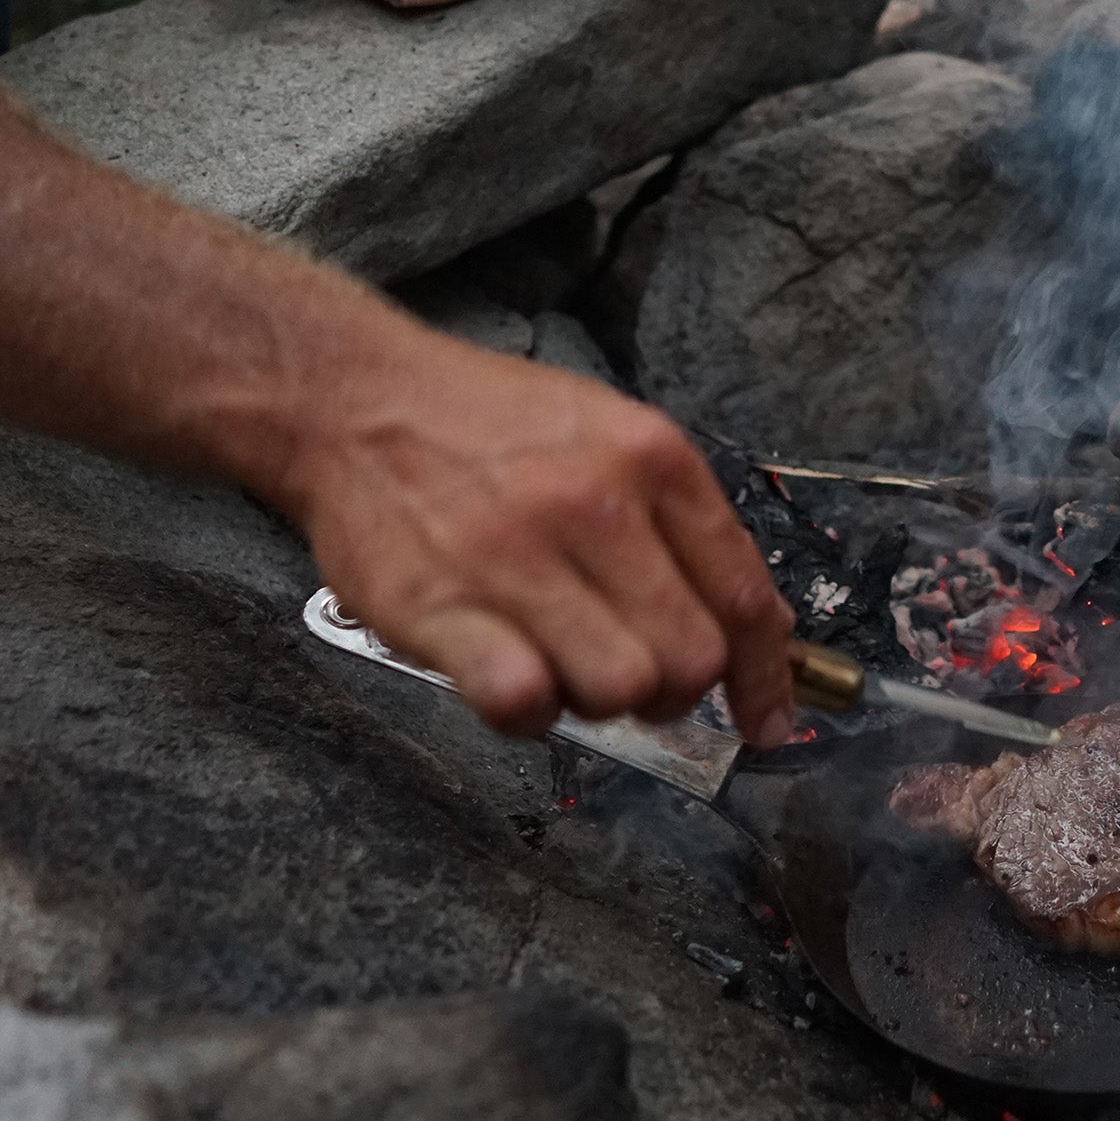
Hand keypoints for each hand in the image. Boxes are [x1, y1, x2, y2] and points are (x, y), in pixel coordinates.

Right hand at [281, 321, 795, 747]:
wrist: (353, 399)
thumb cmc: (484, 426)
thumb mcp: (607, 435)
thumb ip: (683, 525)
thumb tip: (759, 631)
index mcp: (650, 458)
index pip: (743, 595)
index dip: (766, 677)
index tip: (765, 721)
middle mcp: (595, 504)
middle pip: (690, 659)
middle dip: (671, 693)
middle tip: (627, 677)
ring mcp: (515, 556)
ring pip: (619, 689)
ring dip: (596, 702)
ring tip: (555, 664)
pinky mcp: (440, 605)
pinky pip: (524, 703)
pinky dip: (526, 714)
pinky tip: (506, 681)